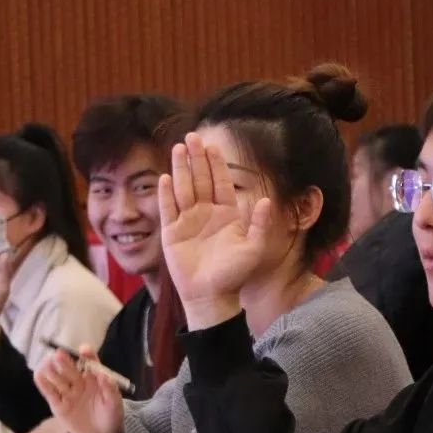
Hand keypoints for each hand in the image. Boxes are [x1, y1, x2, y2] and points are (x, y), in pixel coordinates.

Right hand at [33, 346, 122, 432]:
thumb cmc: (111, 417)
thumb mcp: (115, 404)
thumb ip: (110, 389)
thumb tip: (104, 375)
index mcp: (94, 380)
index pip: (90, 365)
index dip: (87, 356)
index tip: (84, 350)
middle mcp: (79, 383)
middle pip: (71, 370)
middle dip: (66, 361)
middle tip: (59, 354)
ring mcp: (68, 393)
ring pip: (59, 379)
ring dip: (53, 370)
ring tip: (48, 362)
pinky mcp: (58, 405)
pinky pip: (50, 393)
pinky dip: (44, 384)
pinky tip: (38, 375)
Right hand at [158, 132, 272, 328]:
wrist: (212, 296)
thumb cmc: (234, 274)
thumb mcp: (253, 248)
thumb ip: (259, 223)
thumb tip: (267, 199)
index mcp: (225, 214)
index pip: (220, 182)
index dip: (216, 164)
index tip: (212, 145)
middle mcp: (206, 213)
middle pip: (200, 180)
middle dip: (196, 158)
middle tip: (192, 137)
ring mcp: (187, 221)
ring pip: (183, 189)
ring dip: (180, 169)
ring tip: (178, 148)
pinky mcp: (171, 233)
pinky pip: (168, 209)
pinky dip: (166, 194)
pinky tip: (165, 177)